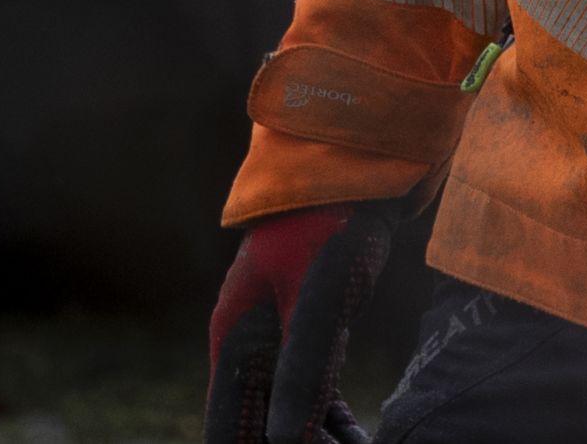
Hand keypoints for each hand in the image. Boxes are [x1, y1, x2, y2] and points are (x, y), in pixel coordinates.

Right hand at [205, 198, 401, 443]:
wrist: (348, 169)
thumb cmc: (329, 228)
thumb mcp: (320, 302)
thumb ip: (303, 372)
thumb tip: (281, 440)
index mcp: (237, 344)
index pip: (231, 432)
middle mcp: (245, 347)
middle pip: (258, 427)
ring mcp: (272, 337)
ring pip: (284, 413)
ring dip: (316, 440)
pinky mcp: (301, 328)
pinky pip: (308, 391)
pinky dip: (328, 419)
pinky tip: (356, 435)